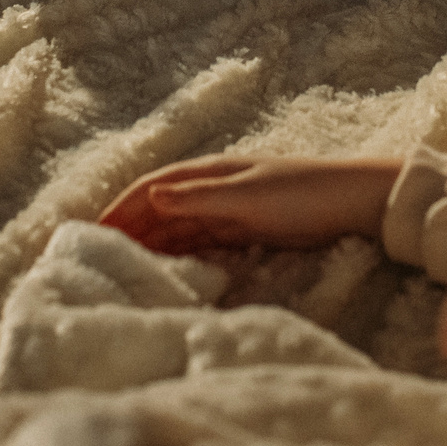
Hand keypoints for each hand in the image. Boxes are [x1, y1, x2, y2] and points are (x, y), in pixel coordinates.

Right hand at [99, 155, 401, 252]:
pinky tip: (165, 272)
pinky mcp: (246, 231)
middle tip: (94, 257)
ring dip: (149, 245)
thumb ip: (199, 200)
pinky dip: (179, 255)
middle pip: (160, 210)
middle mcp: (214, 189)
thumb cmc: (305, 193)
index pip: (152, 188)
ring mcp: (230, 210)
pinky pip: (201, 243)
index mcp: (210, 173)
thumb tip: (151, 199)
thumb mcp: (249, 197)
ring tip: (120, 269)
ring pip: (178, 229)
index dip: (120, 208)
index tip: (90, 231)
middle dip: (128, 229)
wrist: (356, 203)